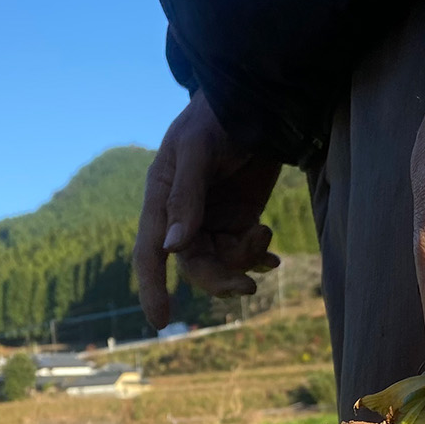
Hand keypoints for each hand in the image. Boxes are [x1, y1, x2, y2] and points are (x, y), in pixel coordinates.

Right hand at [135, 92, 282, 327]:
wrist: (257, 102)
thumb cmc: (217, 117)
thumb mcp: (198, 151)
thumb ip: (186, 197)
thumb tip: (173, 248)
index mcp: (161, 198)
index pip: (150, 251)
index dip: (152, 287)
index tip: (160, 321)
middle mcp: (184, 214)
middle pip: (195, 265)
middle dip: (220, 279)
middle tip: (247, 287)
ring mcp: (214, 218)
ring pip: (224, 261)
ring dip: (245, 260)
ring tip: (264, 235)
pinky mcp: (241, 217)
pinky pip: (245, 252)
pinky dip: (259, 258)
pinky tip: (274, 256)